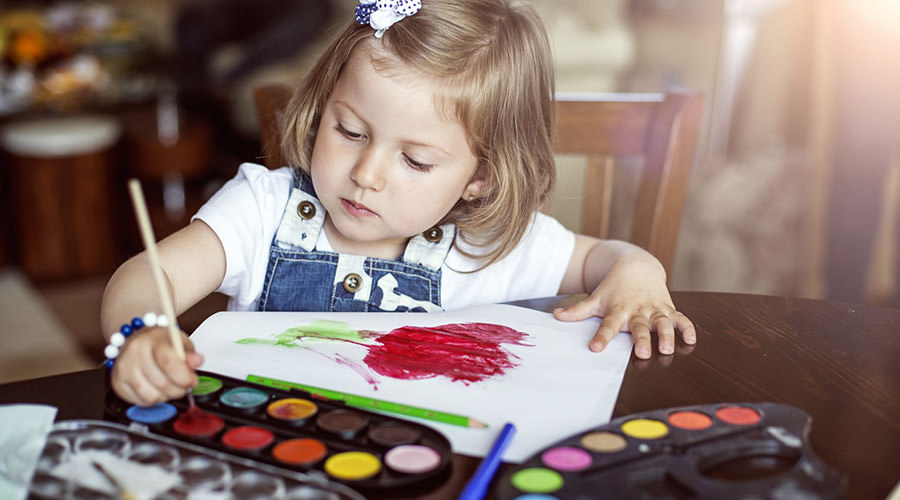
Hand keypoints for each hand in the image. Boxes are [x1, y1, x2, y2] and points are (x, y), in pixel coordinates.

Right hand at [111, 327, 203, 405]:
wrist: (135, 340)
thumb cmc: (159, 342)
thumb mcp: (179, 342)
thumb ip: (189, 354)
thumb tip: (197, 361)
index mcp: (153, 340)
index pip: (169, 363)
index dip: (184, 377)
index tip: (192, 381)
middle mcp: (135, 353)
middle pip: (162, 383)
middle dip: (179, 389)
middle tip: (183, 385)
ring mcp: (123, 368)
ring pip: (152, 396)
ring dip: (167, 396)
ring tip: (169, 386)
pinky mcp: (117, 383)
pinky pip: (141, 402)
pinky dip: (153, 400)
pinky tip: (155, 388)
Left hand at [553, 260, 695, 358]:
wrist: (636, 266)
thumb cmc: (614, 288)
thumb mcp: (596, 299)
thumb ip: (578, 311)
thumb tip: (556, 316)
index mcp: (618, 310)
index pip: (608, 325)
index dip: (602, 337)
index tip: (596, 348)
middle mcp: (637, 311)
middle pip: (639, 327)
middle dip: (641, 339)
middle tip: (642, 352)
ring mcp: (654, 310)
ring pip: (662, 323)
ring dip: (665, 335)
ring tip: (667, 348)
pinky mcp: (667, 309)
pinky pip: (680, 319)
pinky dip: (687, 328)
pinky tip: (691, 339)